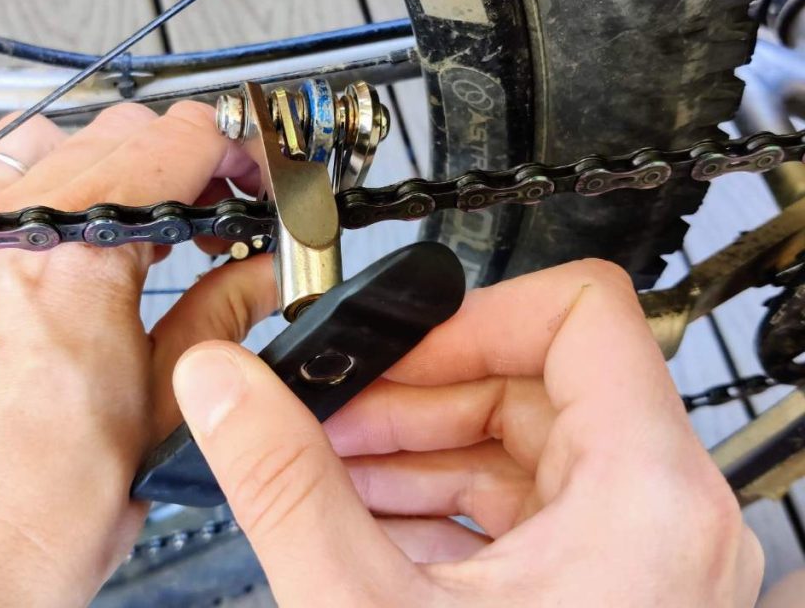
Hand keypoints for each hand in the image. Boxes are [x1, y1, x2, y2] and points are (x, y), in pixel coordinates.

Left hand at [0, 101, 275, 607]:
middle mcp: (3, 232)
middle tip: (220, 212)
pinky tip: (81, 238)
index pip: (175, 142)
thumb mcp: (164, 407)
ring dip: (119, 168)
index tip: (254, 176)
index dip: (235, 150)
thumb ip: (223, 313)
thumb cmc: (33, 511)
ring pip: (59, 141)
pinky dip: (54, 188)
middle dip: (186, 161)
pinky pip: (0, 180)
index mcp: (73, 259)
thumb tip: (263, 272)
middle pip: (119, 131)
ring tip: (153, 228)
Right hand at [174, 259, 763, 606]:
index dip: (471, 317)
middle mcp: (669, 517)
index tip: (391, 356)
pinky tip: (370, 529)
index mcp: (649, 495)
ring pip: (525, 448)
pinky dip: (447, 506)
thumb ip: (284, 482)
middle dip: (415, 400)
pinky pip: (527, 509)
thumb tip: (224, 386)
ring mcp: (645, 557)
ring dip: (418, 452)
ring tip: (330, 476)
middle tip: (328, 426)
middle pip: (535, 382)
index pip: (579, 313)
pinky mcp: (611, 592)